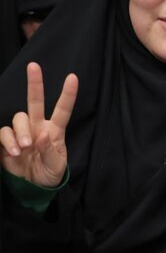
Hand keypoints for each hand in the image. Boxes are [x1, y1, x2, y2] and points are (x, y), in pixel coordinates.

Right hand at [0, 62, 77, 187]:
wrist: (33, 187)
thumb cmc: (49, 173)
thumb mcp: (55, 165)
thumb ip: (49, 150)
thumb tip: (41, 135)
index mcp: (54, 131)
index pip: (62, 110)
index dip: (67, 94)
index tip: (73, 77)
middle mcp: (38, 127)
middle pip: (35, 101)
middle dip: (35, 83)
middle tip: (33, 66)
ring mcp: (21, 132)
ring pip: (18, 118)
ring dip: (20, 131)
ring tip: (24, 148)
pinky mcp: (6, 141)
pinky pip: (4, 132)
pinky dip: (8, 141)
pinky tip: (13, 152)